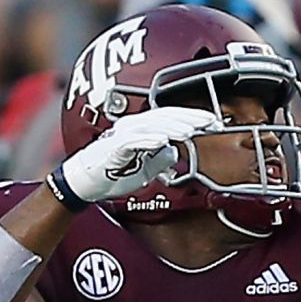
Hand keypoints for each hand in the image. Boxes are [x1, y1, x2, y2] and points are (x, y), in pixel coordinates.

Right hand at [58, 107, 221, 202]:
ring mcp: (123, 135)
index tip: (213, 122)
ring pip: (152, 125)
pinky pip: (134, 141)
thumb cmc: (113, 174)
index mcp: (143, 130)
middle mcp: (134, 127)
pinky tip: (164, 141)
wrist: (87, 184)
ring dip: (173, 127)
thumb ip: (160, 159)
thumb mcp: (145, 170)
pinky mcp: (114, 147)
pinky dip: (149, 139)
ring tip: (190, 131)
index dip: (193, 118)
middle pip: (165, 116)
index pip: (172, 118)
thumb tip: (173, 151)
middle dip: (189, 118)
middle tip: (209, 122)